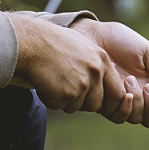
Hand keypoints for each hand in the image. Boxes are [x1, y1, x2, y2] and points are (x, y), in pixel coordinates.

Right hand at [5, 13, 133, 117]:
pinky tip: (45, 82)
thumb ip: (95, 64)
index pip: (118, 93)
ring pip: (78, 107)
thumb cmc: (52, 42)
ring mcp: (83, 84)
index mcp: (102, 61)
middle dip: (82, 102)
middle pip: (97, 104)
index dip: (108, 101)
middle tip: (66, 88)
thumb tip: (104, 82)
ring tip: (54, 81)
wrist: (31, 42)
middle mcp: (96, 73)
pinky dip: (51, 99)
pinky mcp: (68, 94)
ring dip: (66, 101)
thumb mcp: (82, 47)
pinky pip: (61, 106)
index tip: (97, 101)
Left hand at [70, 19, 148, 127]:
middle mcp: (136, 99)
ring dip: (137, 102)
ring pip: (135, 119)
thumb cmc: (118, 40)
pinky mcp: (103, 103)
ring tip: (129, 79)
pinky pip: (117, 115)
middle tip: (148, 87)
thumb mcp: (145, 51)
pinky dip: (123, 105)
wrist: (91, 36)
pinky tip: (121, 87)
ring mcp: (119, 102)